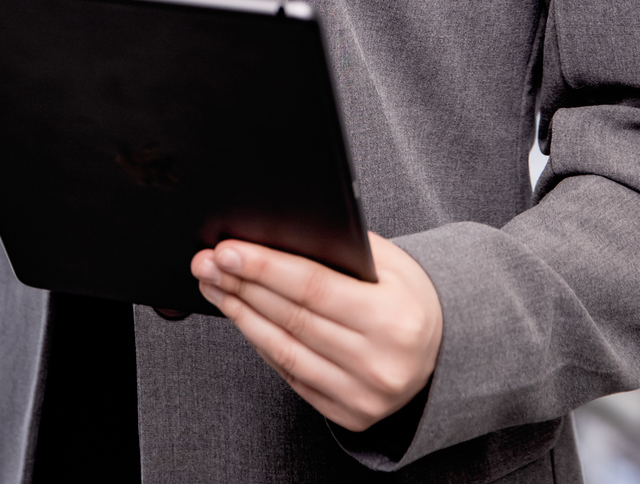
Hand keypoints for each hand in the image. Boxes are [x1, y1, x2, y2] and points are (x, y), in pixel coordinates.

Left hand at [191, 233, 441, 431]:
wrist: (443, 350)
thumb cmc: (406, 295)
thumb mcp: (388, 262)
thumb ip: (339, 248)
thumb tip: (272, 232)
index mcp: (394, 319)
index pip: (314, 288)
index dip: (265, 267)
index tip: (226, 250)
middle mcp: (381, 364)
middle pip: (292, 317)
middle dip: (241, 286)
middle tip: (206, 262)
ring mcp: (364, 396)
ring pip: (284, 349)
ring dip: (240, 314)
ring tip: (214, 286)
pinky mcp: (350, 415)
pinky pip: (291, 375)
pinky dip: (261, 342)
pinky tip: (242, 316)